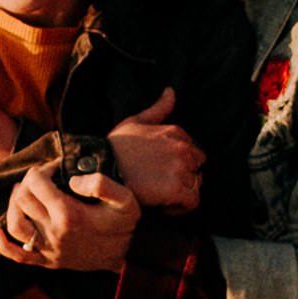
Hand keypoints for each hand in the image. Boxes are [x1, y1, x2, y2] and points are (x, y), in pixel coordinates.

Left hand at [0, 160, 141, 273]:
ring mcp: (49, 250)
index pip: (36, 183)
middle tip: (42, 178)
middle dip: (29, 182)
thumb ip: (101, 184)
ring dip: (14, 204)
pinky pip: (16, 255)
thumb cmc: (125, 225)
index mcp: (70, 216)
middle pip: (22, 200)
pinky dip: (1, 242)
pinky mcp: (47, 262)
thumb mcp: (125, 200)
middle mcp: (55, 234)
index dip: (42, 169)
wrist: (128, 257)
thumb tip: (72, 180)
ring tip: (24, 193)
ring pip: (14, 224)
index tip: (55, 168)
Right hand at [100, 89, 204, 210]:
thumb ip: (159, 108)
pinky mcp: (176, 189)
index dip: (179, 167)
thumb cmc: (115, 146)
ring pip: (195, 187)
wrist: (100, 167)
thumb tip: (171, 91)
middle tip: (159, 186)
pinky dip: (180, 207)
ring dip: (180, 195)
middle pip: (197, 171)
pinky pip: (192, 203)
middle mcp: (183, 148)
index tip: (160, 174)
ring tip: (158, 196)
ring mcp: (180, 169)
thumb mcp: (136, 121)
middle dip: (183, 180)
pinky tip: (161, 204)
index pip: (194, 155)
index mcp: (177, 132)